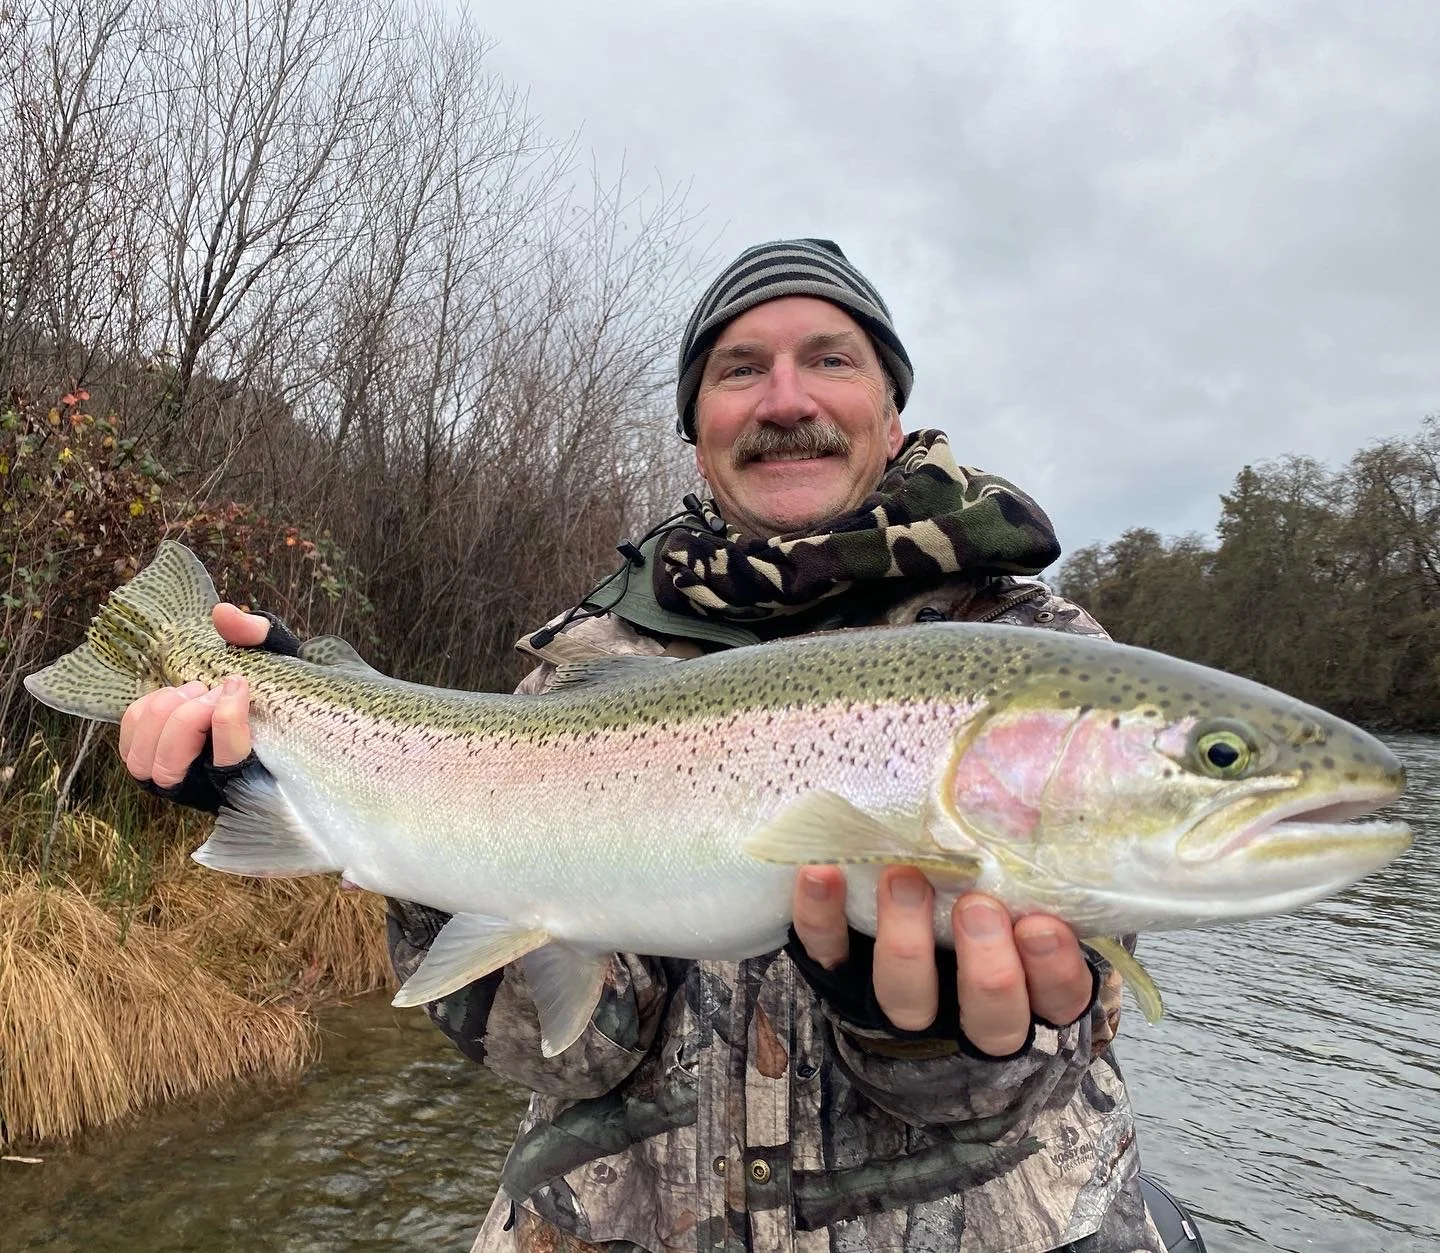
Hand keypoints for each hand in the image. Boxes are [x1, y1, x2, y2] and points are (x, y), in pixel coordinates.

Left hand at [116, 604, 265, 784]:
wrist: (265, 710)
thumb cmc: (275, 691)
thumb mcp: (279, 658)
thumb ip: (258, 635)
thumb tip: (222, 615)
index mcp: (252, 774)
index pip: (228, 761)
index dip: (227, 720)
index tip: (237, 683)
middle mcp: (207, 788)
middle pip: (172, 767)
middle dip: (186, 720)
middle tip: (208, 689)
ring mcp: (176, 782)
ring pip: (143, 762)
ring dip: (162, 717)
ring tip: (190, 691)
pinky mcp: (153, 765)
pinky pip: (128, 744)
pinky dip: (144, 714)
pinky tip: (173, 696)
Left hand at [791, 866, 1093, 1055]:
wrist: (901, 977)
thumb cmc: (986, 925)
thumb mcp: (1025, 915)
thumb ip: (1035, 890)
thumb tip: (1041, 830)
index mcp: (1030, 1002)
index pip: (1057, 1001)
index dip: (1052, 971)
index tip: (1042, 926)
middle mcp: (967, 1021)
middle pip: (988, 1018)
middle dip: (986, 965)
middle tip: (978, 906)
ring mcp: (900, 1008)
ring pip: (905, 998)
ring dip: (906, 939)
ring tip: (904, 879)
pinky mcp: (838, 982)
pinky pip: (827, 955)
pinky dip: (820, 915)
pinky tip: (821, 872)